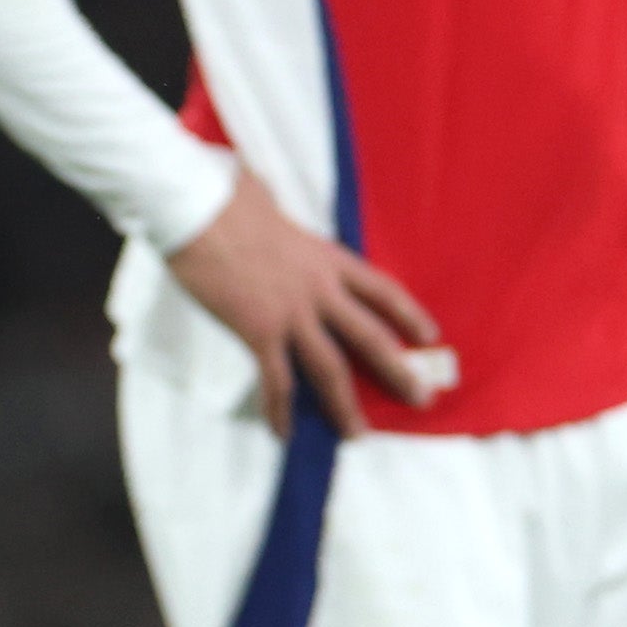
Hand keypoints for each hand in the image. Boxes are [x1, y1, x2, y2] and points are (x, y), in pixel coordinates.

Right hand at [161, 170, 442, 435]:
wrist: (197, 210)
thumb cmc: (227, 199)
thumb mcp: (269, 202)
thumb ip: (275, 210)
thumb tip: (257, 193)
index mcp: (327, 257)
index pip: (382, 290)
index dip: (409, 314)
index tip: (430, 335)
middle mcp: (319, 289)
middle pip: (371, 337)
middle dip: (399, 371)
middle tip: (421, 397)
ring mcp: (291, 313)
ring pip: (331, 369)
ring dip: (346, 406)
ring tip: (357, 433)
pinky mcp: (258, 331)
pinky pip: (276, 380)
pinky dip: (280, 410)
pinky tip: (283, 432)